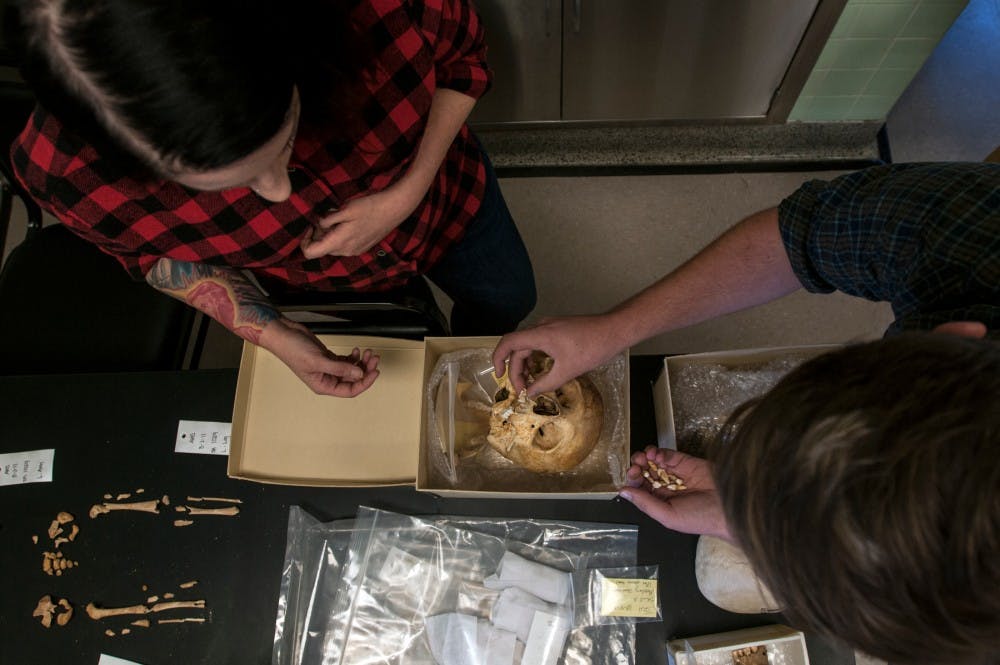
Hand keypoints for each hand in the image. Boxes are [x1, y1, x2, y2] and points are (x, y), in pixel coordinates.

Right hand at [260, 318, 379, 396]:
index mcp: (323, 386)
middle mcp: (327, 379)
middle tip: (373, 359)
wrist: (284, 334)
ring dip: (361, 362)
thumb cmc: (292, 350)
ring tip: (367, 352)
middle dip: (365, 369)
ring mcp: (328, 368)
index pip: (350, 390)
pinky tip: (357, 351)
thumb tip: (358, 374)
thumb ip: (340, 368)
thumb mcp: (318, 361)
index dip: (364, 383)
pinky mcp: (328, 358)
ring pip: (351, 369)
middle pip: (353, 379)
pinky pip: (346, 361)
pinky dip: (353, 357)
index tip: (374, 372)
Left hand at [300, 184, 418, 258]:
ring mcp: (354, 250)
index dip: (305, 241)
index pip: (310, 252)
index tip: (310, 226)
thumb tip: (319, 225)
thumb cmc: (370, 207)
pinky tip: (349, 222)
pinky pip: (343, 245)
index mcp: (339, 241)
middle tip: (327, 216)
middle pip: (322, 249)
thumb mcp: (346, 209)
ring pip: (332, 246)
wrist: (394, 209)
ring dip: (330, 234)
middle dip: (319, 234)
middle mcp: (346, 251)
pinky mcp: (361, 248)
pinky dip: (340, 235)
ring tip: (340, 217)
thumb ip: (328, 219)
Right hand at [491, 315, 621, 394]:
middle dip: (516, 369)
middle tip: (522, 388)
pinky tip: (543, 369)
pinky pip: (539, 342)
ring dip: (526, 363)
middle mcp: (542, 327)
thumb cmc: (593, 348)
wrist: (614, 330)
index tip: (499, 376)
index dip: (498, 359)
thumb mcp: (567, 371)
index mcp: (540, 334)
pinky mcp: (559, 328)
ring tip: (531, 381)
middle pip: (518, 347)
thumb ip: (545, 384)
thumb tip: (530, 393)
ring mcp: (551, 326)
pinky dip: (536, 356)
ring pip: (529, 345)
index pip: (508, 343)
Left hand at [619, 446, 731, 541]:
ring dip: (644, 457)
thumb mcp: (669, 516)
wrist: (730, 506)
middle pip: (643, 473)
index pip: (639, 489)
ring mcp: (675, 473)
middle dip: (637, 467)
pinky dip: (658, 452)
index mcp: (660, 503)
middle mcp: (666, 488)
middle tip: (637, 465)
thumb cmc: (702, 518)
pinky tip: (656, 454)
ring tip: (644, 457)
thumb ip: (646, 503)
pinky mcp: (685, 461)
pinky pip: (667, 454)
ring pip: (652, 462)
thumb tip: (623, 493)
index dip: (633, 481)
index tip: (632, 475)